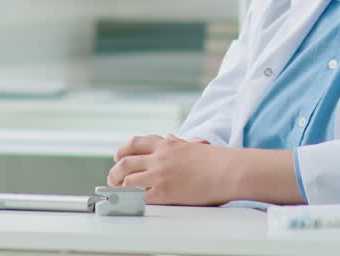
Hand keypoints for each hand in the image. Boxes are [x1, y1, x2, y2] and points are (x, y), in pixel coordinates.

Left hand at [108, 134, 230, 204]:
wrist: (226, 170)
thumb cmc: (216, 160)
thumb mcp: (193, 144)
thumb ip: (177, 142)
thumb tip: (168, 137)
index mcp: (166, 145)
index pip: (135, 143)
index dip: (122, 150)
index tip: (118, 156)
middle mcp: (159, 157)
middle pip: (125, 161)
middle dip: (115, 170)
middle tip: (113, 177)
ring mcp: (159, 174)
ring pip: (127, 178)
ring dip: (119, 185)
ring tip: (118, 191)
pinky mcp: (163, 192)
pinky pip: (139, 196)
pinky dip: (131, 199)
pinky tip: (130, 201)